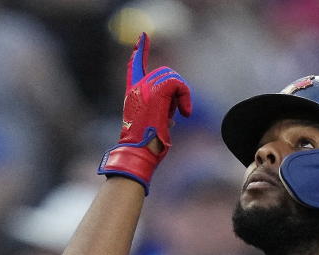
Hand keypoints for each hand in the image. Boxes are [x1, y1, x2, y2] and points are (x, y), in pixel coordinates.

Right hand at [97, 32, 191, 193]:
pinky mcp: (156, 92)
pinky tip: (184, 113)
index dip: (139, 51)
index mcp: (133, 94)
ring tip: (180, 113)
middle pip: (164, 72)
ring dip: (181, 95)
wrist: (139, 153)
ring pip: (172, 77)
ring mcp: (144, 89)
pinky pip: (178, 84)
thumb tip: (175, 114)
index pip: (135, 67)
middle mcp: (136, 89)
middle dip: (177, 88)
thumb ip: (162, 112)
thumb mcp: (155, 125)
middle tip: (180, 110)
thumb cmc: (147, 146)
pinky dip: (185, 97)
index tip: (143, 37)